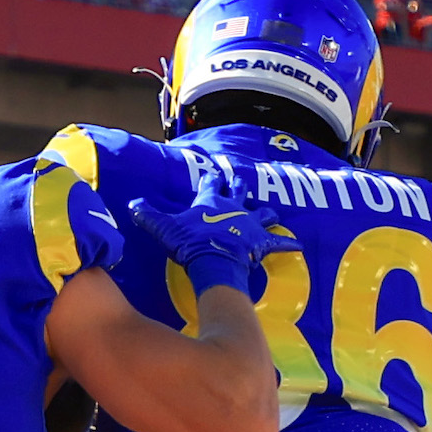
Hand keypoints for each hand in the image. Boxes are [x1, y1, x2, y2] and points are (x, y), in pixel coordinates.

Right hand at [121, 192, 292, 303]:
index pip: (211, 182)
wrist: (213, 259)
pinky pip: (278, 242)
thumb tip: (132, 205)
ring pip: (263, 213)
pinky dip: (288, 243)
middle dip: (239, 185)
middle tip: (241, 180)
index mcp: (210, 200)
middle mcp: (233, 207)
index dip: (212, 177)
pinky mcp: (260, 242)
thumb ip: (149, 216)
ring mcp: (249, 224)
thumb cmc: (190, 242)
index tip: (213, 172)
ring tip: (273, 214)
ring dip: (267, 213)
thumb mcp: (164, 228)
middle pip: (239, 191)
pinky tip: (299, 244)